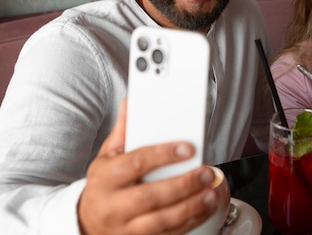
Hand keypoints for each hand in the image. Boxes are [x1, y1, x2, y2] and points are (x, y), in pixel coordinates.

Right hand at [78, 99, 217, 234]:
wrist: (86, 222)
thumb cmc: (104, 185)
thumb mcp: (106, 157)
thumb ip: (123, 133)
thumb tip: (130, 103)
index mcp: (105, 179)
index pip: (136, 163)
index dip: (163, 154)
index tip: (188, 148)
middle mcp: (113, 205)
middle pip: (150, 196)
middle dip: (183, 184)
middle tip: (207, 172)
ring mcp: (125, 228)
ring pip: (161, 221)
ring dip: (190, 207)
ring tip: (211, 193)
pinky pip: (167, 234)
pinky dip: (189, 222)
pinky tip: (204, 209)